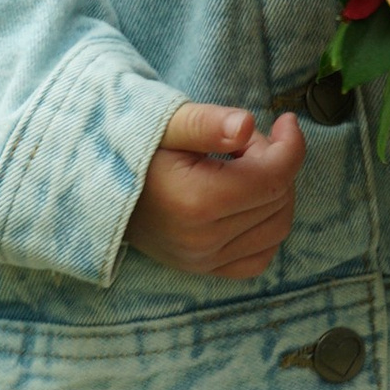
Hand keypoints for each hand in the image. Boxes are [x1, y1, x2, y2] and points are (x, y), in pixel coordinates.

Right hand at [126, 103, 307, 276]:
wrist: (98, 186)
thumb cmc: (135, 147)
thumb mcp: (168, 123)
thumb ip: (208, 123)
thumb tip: (248, 124)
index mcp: (197, 201)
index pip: (274, 177)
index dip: (291, 144)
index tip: (284, 120)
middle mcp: (204, 241)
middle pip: (279, 200)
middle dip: (277, 162)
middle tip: (248, 140)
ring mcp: (204, 261)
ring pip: (276, 229)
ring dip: (275, 192)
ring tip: (245, 165)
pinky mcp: (203, 270)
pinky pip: (258, 258)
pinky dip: (267, 227)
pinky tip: (250, 200)